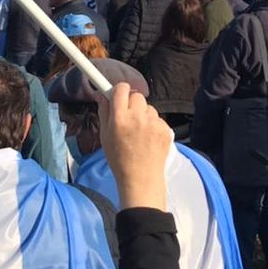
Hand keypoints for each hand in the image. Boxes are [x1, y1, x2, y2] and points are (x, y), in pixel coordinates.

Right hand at [98, 82, 171, 209]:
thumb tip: (102, 95)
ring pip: (148, 107)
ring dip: (143, 114)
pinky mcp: (165, 129)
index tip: (117, 93)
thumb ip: (104, 113)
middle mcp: (138, 118)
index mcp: (120, 119)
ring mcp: (154, 123)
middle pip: (136, 95)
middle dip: (131, 103)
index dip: (119, 90)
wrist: (141, 179)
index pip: (121, 89)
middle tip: (127, 117)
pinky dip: (153, 125)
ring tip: (139, 133)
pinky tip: (148, 139)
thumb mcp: (105, 137)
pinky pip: (158, 118)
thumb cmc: (120, 160)